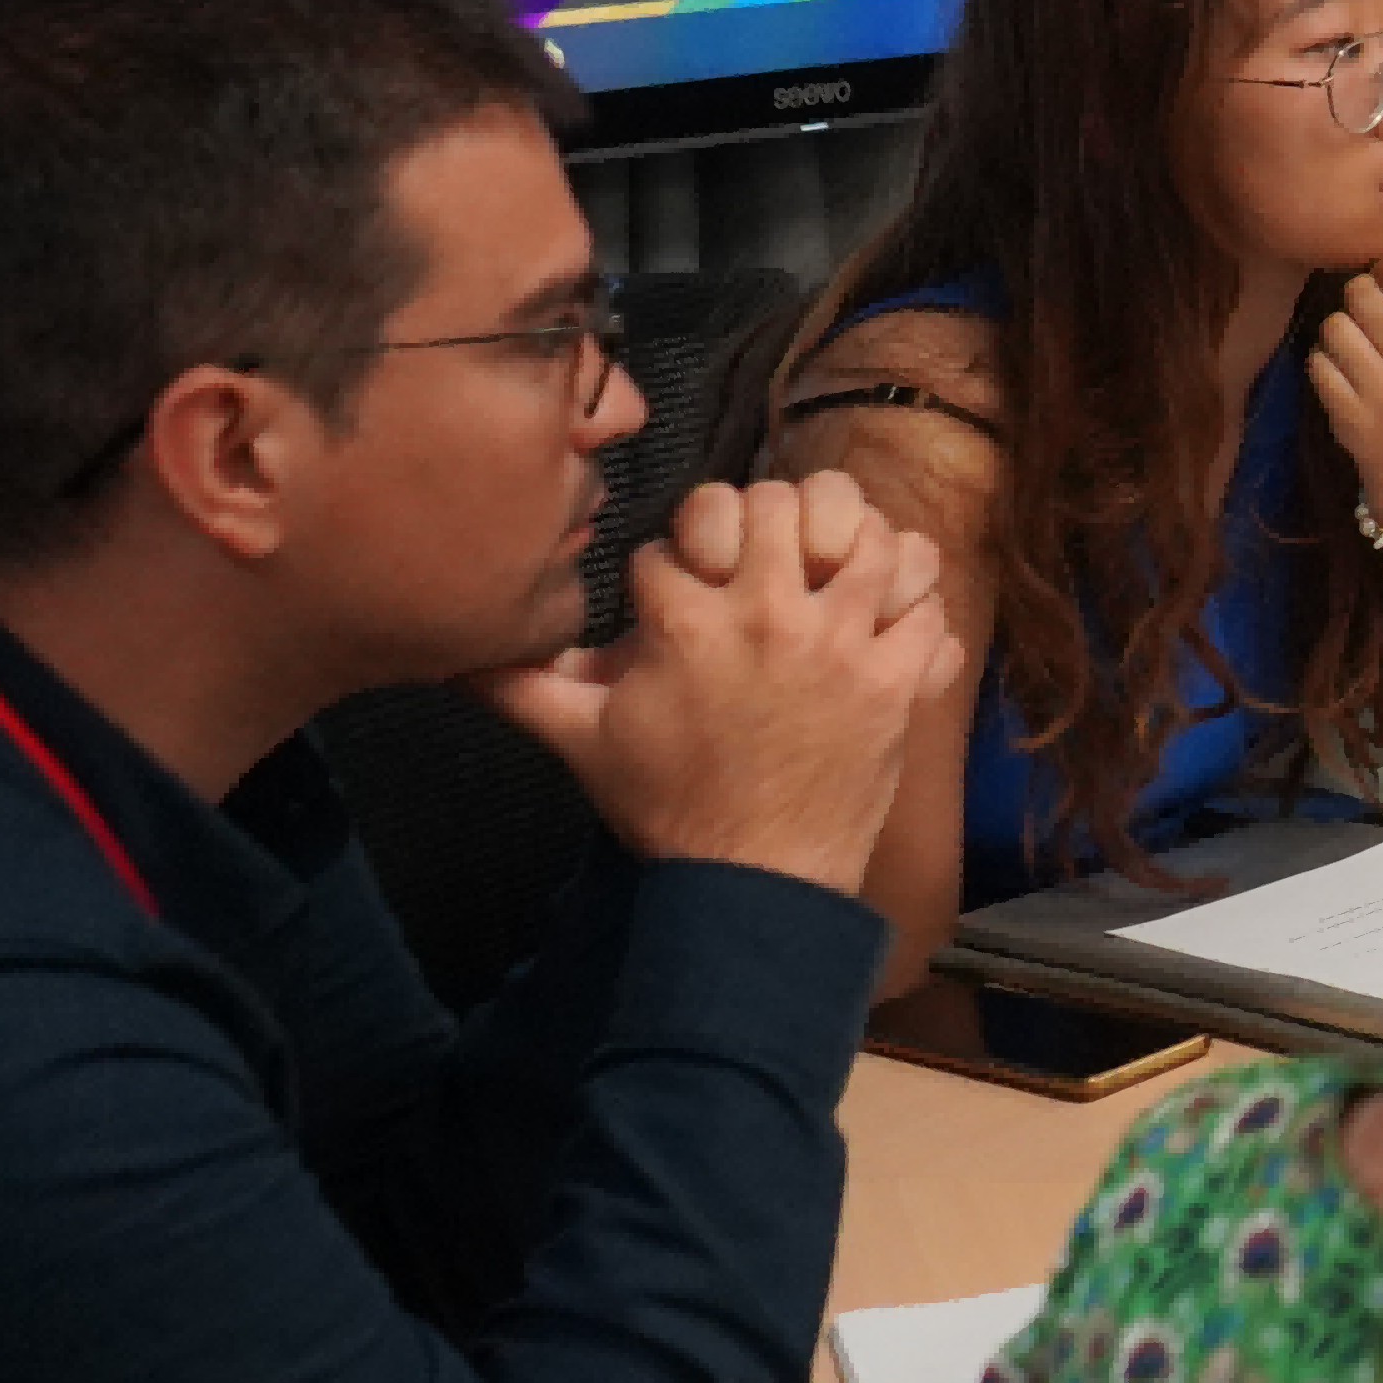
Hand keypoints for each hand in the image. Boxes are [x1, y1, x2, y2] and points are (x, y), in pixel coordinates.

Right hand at [473, 478, 962, 896]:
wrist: (753, 879)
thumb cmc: (667, 808)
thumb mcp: (578, 742)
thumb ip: (518, 687)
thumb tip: (450, 656)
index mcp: (688, 624)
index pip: (674, 540)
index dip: (672, 556)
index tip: (679, 588)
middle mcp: (770, 617)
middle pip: (773, 503)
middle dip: (761, 516)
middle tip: (761, 556)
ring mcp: (844, 646)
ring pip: (870, 535)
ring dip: (852, 541)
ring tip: (830, 567)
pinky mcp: (899, 682)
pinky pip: (931, 604)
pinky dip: (917, 599)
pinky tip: (887, 611)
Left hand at [1307, 223, 1382, 536]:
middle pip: (1359, 290)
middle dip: (1361, 302)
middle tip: (1376, 327)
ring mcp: (1380, 390)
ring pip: (1333, 324)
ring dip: (1340, 334)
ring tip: (1360, 353)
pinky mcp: (1346, 412)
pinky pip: (1316, 361)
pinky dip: (1325, 366)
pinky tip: (1348, 379)